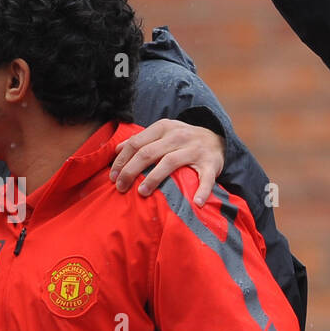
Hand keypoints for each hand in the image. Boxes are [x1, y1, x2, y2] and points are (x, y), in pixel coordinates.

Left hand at [110, 119, 225, 205]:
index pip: (136, 143)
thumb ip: (140, 140)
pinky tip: (196, 202)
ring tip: (142, 193)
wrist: (217, 139)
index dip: (121, 161)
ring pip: (170, 162)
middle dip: (130, 171)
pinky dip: (202, 190)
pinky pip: (206, 178)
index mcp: (164, 127)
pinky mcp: (211, 163)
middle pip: (148, 153)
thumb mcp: (162, 133)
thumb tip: (116, 150)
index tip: (112, 177)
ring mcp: (196, 149)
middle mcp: (179, 136)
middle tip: (120, 187)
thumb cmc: (182, 140)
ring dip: (153, 179)